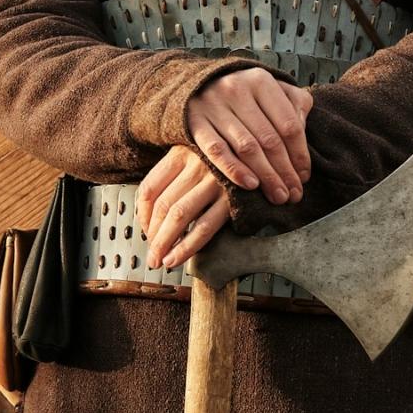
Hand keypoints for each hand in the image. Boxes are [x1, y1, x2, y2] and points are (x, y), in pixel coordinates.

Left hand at [137, 145, 232, 271]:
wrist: (270, 150)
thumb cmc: (233, 157)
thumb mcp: (201, 154)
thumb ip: (180, 175)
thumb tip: (155, 214)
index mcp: (181, 151)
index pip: (150, 188)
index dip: (142, 215)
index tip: (145, 231)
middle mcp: (195, 163)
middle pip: (163, 205)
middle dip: (153, 236)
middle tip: (151, 255)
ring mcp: (214, 179)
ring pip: (179, 216)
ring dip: (165, 243)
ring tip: (160, 261)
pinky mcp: (232, 196)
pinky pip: (203, 227)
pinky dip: (187, 246)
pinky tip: (177, 257)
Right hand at [184, 67, 314, 205]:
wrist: (196, 86)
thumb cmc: (243, 94)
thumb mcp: (270, 88)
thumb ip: (293, 103)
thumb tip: (303, 130)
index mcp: (261, 81)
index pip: (289, 124)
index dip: (300, 154)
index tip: (304, 176)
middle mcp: (237, 90)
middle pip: (269, 139)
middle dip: (285, 171)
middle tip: (294, 194)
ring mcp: (214, 106)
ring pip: (247, 148)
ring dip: (266, 176)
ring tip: (278, 195)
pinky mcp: (195, 122)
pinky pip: (217, 151)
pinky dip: (235, 170)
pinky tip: (251, 185)